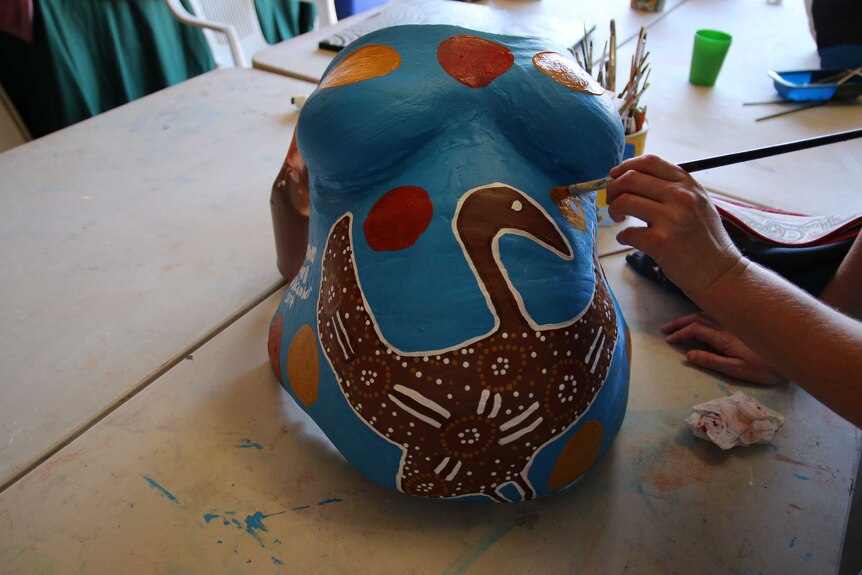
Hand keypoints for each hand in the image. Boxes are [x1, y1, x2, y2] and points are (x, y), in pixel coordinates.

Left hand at [606, 155, 743, 300]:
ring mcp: (671, 219)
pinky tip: (627, 239)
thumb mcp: (698, 203)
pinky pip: (627, 232)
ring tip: (618, 218)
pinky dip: (621, 236)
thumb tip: (635, 178)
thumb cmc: (705, 240)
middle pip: (631, 178)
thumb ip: (673, 189)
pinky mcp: (661, 242)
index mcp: (688, 184)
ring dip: (613, 209)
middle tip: (612, 201)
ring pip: (624, 201)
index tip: (615, 176)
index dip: (626, 166)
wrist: (720, 272)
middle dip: (613, 188)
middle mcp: (681, 197)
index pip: (650, 162)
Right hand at [661, 312, 785, 384]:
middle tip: (664, 329)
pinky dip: (703, 314)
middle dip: (679, 322)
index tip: (668, 341)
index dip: (679, 334)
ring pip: (708, 313)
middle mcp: (729, 324)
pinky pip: (718, 313)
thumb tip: (688, 355)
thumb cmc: (767, 368)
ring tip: (677, 324)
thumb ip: (713, 361)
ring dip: (689, 317)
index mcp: (725, 337)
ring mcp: (736, 321)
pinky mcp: (743, 322)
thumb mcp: (739, 370)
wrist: (795, 354)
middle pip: (698, 318)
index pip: (695, 330)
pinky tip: (701, 319)